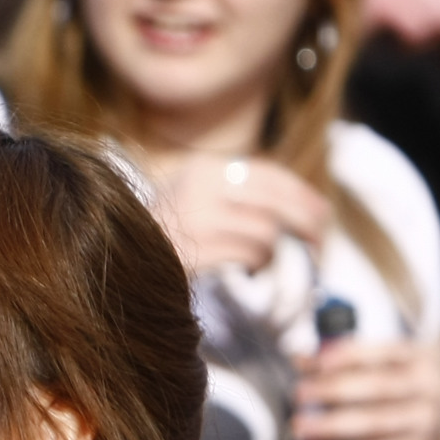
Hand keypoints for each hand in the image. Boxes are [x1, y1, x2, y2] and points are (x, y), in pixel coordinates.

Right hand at [148, 154, 330, 275]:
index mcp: (203, 168)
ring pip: (267, 231)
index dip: (304, 195)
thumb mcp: (196, 197)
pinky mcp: (197, 250)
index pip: (270, 175)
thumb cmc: (165, 230)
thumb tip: (310, 206)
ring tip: (279, 263)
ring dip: (280, 251)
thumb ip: (240, 194)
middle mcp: (200, 187)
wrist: (115, 257)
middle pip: (276, 203)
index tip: (323, 215)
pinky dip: (261, 264)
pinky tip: (257, 270)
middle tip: (318, 247)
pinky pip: (250, 255)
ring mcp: (197, 218)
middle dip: (305, 226)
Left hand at [294, 336, 439, 439]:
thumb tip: (300, 359)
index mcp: (418, 359)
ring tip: (299, 428)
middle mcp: (429, 388)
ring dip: (330, 425)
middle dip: (333, 389)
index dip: (349, 355)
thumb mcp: (377, 373)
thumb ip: (340, 364)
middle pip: (377, 386)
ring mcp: (428, 422)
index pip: (383, 352)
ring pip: (374, 423)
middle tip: (298, 394)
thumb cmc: (392, 397)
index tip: (318, 362)